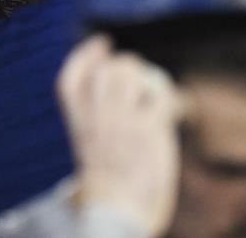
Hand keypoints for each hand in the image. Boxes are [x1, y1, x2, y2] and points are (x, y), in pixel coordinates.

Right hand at [59, 37, 181, 237]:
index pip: (71, 77)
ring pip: (130, 74)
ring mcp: (120, 123)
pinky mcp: (148, 131)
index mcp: (76, 119)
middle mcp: (96, 118)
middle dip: (126, 65)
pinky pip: (160, 95)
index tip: (103, 41)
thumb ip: (96, 105)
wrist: (120, 204)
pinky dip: (170, 96)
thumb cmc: (109, 168)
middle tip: (139, 79)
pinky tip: (175, 108)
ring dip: (148, 77)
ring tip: (157, 93)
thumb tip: (118, 65)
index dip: (87, 54)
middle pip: (106, 70)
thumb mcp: (91, 135)